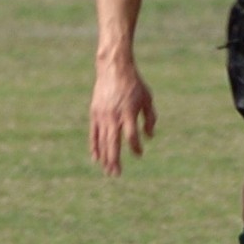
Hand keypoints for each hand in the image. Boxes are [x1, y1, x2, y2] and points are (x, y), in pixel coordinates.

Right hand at [89, 61, 157, 175]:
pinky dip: (95, 146)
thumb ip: (149, 118)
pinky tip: (97, 158)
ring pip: (102, 141)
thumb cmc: (134, 84)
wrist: (113, 68)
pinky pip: (94, 134)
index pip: (131, 136)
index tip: (139, 153)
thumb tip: (150, 136)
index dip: (135, 147)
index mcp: (129, 112)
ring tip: (107, 170)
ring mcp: (102, 115)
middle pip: (113, 143)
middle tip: (116, 174)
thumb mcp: (147, 98)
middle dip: (115, 160)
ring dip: (105, 157)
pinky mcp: (94, 113)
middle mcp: (114, 116)